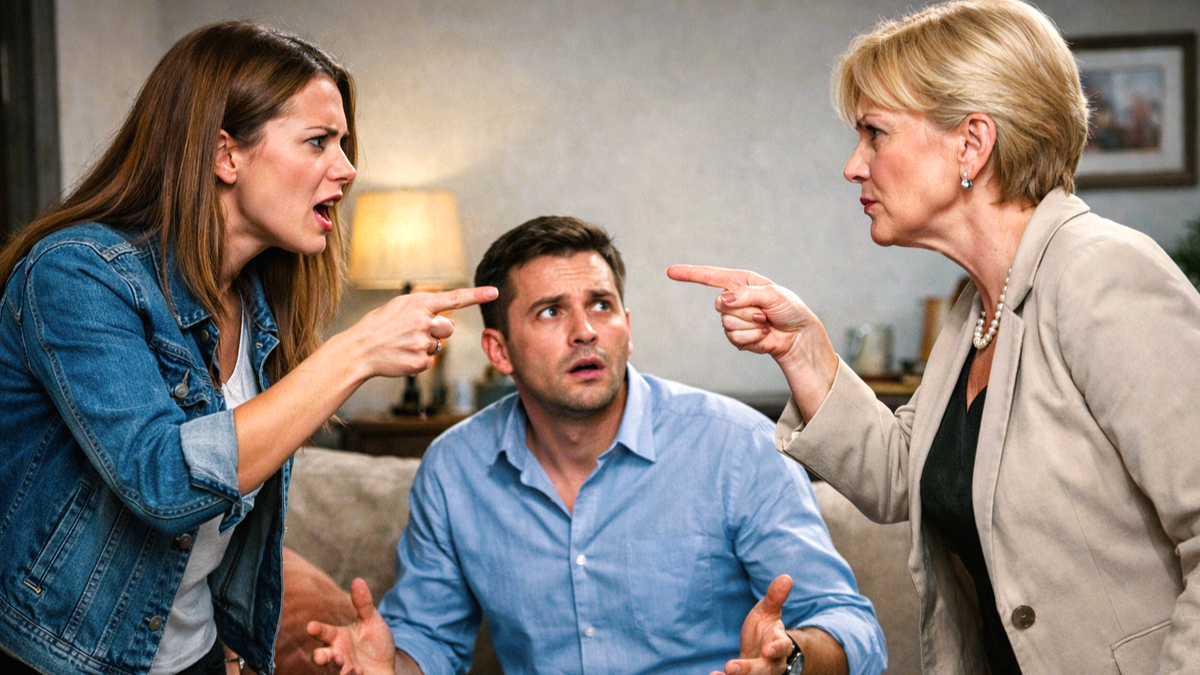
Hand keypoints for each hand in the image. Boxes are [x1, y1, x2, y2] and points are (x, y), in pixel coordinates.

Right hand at [308, 578, 396, 674]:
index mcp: (338, 637)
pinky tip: (359, 671)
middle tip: (320, 656)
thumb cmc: (376, 643)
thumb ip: (364, 604)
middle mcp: (337, 654)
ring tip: (341, 660)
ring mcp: (343, 670)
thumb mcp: (372, 622)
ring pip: (331, 672)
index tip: (310, 626)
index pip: (323, 632)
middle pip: (321, 656)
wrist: (388, 665)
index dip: (317, 629)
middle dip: (318, 656)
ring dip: (334, 667)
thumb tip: (358, 579)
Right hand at [349, 286, 497, 378]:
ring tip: (402, 344)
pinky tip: (401, 355)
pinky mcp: (420, 362)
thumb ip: (426, 309)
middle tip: (413, 332)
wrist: (359, 349)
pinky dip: (418, 360)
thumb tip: (450, 322)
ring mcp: (422, 343)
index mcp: (419, 303)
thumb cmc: (380, 325)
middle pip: (449, 328)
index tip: (495, 292)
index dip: (477, 295)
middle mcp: (423, 321)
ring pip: (438, 346)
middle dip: (438, 331)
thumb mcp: (401, 307)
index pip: (454, 299)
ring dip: (425, 346)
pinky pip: (429, 361)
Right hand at [667, 265, 835, 418]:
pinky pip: (735, 338)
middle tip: (765, 314)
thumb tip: (723, 300)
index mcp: (741, 282)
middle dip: (746, 311)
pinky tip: (764, 335)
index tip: (670, 272)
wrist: (798, 336)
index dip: (689, 274)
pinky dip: (753, 338)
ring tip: (766, 324)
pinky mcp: (737, 337)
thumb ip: (746, 295)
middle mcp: (734, 299)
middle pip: (721, 306)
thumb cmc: (789, 310)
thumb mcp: (772, 295)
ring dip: (751, 327)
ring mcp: (734, 319)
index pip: (709, 277)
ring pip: (727, 324)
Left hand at [708, 574, 795, 674]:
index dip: (776, 649)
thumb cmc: (766, 630)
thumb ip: (775, 597)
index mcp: (780, 644)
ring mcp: (760, 673)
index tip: (767, 650)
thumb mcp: (768, 612)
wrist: (765, 652)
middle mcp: (772, 663)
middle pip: (765, 670)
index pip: (782, 647)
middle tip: (731, 667)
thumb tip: (786, 577)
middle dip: (749, 670)